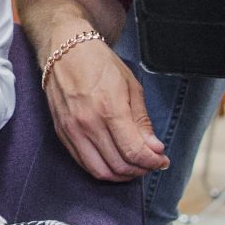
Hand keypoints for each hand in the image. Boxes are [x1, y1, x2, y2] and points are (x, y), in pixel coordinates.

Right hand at [41, 34, 167, 181]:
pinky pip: (83, 163)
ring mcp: (72, 130)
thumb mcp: (131, 86)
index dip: (152, 162)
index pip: (134, 152)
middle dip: (140, 170)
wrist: (65, 50)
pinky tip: (114, 160)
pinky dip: (102, 168)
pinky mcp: (62, 133)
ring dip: (121, 175)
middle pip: (118, 165)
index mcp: (109, 108)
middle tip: (151, 163)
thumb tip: (154, 148)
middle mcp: (88, 123)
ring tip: (134, 165)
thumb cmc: (100, 63)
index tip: (162, 161)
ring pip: (100, 171)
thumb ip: (142, 121)